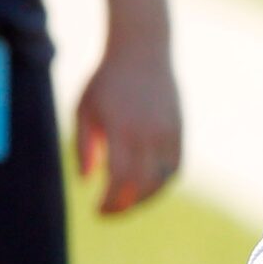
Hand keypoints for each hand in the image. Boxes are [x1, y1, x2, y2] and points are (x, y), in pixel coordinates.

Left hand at [75, 36, 181, 214]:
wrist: (142, 50)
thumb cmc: (106, 80)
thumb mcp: (84, 109)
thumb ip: (83, 146)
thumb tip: (87, 181)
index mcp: (122, 129)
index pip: (120, 178)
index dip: (110, 202)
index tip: (97, 211)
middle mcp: (149, 133)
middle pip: (142, 185)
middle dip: (125, 206)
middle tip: (109, 213)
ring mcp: (168, 132)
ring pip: (162, 180)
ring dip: (145, 198)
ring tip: (128, 203)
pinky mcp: (179, 129)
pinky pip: (175, 166)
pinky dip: (162, 183)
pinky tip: (147, 187)